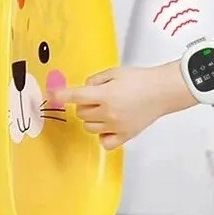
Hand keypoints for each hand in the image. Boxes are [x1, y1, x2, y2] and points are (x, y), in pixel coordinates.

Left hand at [48, 63, 189, 149]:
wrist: (162, 91)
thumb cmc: (140, 79)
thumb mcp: (115, 72)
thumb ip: (96, 80)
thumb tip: (84, 90)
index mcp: (105, 95)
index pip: (76, 96)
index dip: (61, 95)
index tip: (51, 96)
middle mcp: (108, 113)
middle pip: (82, 114)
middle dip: (85, 105)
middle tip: (98, 97)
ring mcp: (116, 127)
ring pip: (89, 128)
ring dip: (92, 119)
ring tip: (106, 109)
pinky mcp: (125, 136)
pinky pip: (104, 142)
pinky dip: (103, 135)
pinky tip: (109, 126)